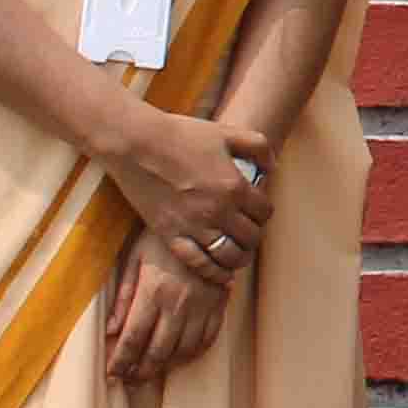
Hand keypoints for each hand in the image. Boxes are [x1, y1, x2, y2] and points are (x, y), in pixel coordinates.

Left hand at [101, 241, 228, 384]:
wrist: (206, 222)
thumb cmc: (163, 238)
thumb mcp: (135, 258)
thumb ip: (124, 295)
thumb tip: (110, 330)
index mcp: (153, 292)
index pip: (132, 338)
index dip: (120, 361)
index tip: (111, 375)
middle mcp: (178, 305)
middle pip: (157, 351)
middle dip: (141, 371)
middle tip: (130, 380)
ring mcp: (201, 307)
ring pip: (183, 351)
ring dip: (165, 366)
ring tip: (151, 371)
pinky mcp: (219, 305)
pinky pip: (208, 339)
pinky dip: (193, 354)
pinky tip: (181, 357)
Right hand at [103, 103, 271, 287]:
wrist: (136, 143)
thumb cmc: (181, 135)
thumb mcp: (227, 133)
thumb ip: (258, 147)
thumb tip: (272, 168)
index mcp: (235, 187)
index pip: (264, 212)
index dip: (263, 212)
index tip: (255, 211)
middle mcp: (218, 211)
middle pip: (251, 237)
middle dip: (253, 236)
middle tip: (246, 232)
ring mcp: (194, 226)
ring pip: (229, 257)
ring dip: (238, 258)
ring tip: (237, 255)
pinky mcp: (170, 235)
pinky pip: (198, 264)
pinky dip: (213, 273)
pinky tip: (220, 274)